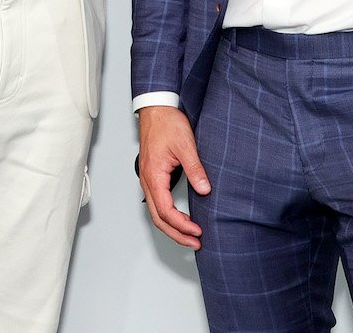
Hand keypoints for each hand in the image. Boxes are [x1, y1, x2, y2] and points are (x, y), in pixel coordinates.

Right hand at [137, 106, 210, 249]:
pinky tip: (180, 219)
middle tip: (195, 243)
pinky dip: (168, 216)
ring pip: (156, 213)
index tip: (198, 231)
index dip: (182, 225)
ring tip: (190, 237)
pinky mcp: (152, 176)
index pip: (166, 211)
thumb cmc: (167, 123)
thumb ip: (195, 169)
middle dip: (176, 234)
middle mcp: (147, 181)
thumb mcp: (185, 145)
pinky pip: (157, 203)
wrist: (156, 108)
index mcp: (154, 176)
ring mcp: (148, 180)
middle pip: (158, 219)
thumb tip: (205, 190)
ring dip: (172, 228)